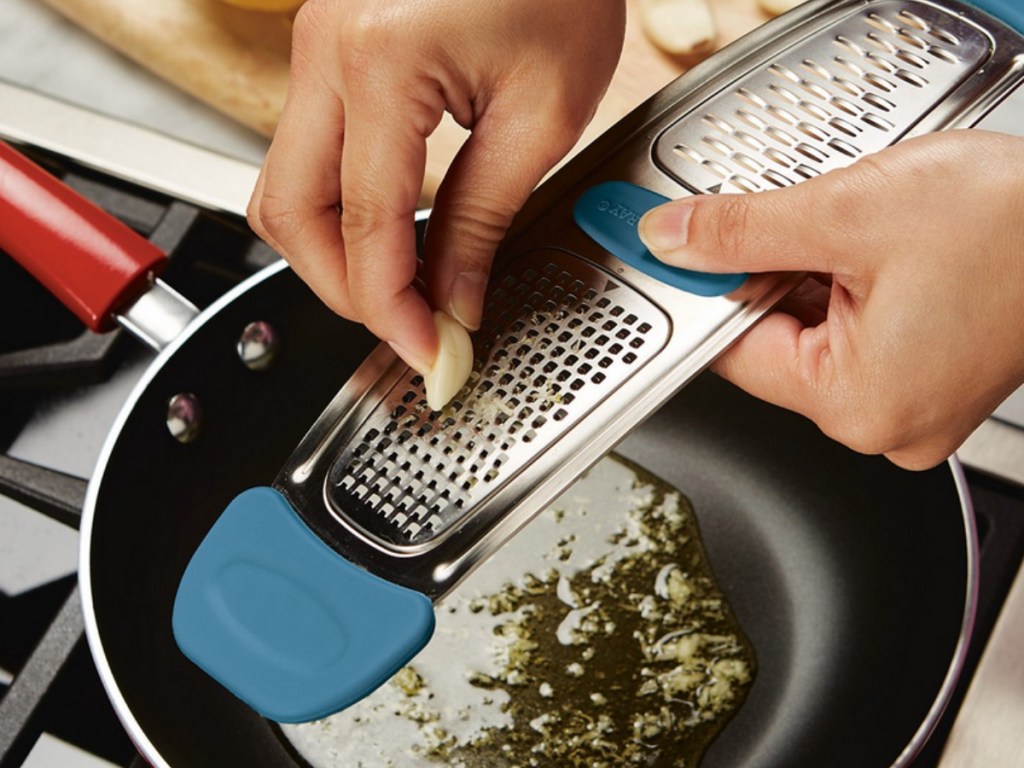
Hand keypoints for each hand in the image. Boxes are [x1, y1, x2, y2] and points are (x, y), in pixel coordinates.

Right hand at [248, 0, 625, 372]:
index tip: (427, 352)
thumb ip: (485, 217)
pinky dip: (340, 207)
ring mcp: (318, 46)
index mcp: (380, 60)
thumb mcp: (543, 111)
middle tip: (404, 326)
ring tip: (399, 288)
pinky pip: (308, 152)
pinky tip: (389, 233)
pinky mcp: (331, 50)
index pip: (365, 226)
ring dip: (332, 251)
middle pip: (288, 212)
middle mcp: (326, 50)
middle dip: (339, 288)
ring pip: (285, 185)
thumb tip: (453, 300)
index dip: (390, 308)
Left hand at [638, 130, 1023, 469]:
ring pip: (816, 334)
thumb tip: (673, 240)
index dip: (706, 291)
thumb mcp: (849, 211)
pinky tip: (884, 254)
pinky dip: (851, 288)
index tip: (679, 250)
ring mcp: (912, 404)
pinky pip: (858, 334)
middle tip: (805, 223)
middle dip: (773, 276)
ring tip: (871, 236)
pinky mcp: (932, 376)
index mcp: (857, 405)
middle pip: (774, 343)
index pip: (732, 353)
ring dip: (817, 277)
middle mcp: (884, 422)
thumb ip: (741, 232)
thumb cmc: (1016, 224)